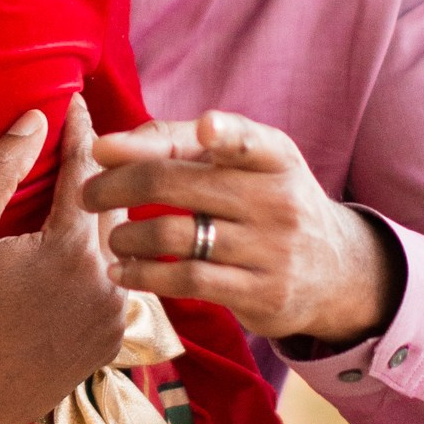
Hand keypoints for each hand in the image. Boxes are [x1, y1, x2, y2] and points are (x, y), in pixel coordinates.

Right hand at [0, 97, 130, 423]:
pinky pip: (116, 285)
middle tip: (84, 137)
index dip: (79, 131)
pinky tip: (83, 249)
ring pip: (120, 247)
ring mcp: (114, 316)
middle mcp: (107, 281)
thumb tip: (34, 119)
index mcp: (73, 249)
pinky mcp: (110, 344)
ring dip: (104, 217)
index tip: (73, 100)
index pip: (88, 170)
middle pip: (115, 206)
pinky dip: (103, 261)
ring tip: (85, 188)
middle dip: (100, 170)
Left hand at [85, 111, 402, 346]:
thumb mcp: (242, 164)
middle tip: (89, 193)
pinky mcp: (263, 294)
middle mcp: (277, 199)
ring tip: (113, 237)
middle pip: (179, 183)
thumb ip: (173, 145)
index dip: (227, 134)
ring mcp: (273, 249)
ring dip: (128, 236)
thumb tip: (103, 148)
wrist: (334, 270)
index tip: (206, 129)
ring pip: (176, 235)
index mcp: (273, 156)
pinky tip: (123, 271)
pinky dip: (144, 275)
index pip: (249, 139)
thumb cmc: (265, 202)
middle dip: (118, 185)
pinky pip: (188, 281)